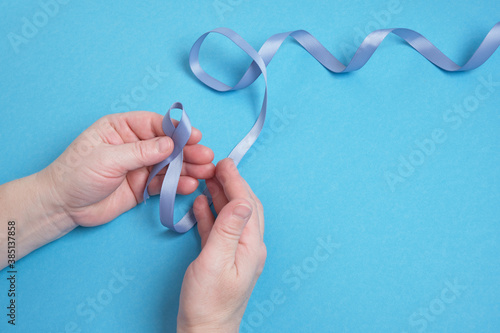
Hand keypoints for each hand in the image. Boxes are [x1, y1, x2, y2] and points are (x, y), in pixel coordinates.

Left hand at [40, 111, 214, 226]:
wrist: (63, 206)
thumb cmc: (76, 174)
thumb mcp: (108, 158)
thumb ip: (141, 152)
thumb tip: (170, 144)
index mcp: (122, 128)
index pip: (155, 124)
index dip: (176, 130)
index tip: (194, 136)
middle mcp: (134, 145)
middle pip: (167, 144)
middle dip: (187, 150)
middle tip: (206, 156)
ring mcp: (140, 166)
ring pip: (170, 164)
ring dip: (188, 168)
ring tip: (206, 172)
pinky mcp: (142, 186)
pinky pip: (164, 183)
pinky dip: (178, 184)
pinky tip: (190, 185)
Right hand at [177, 158, 265, 332]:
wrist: (205, 331)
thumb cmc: (208, 302)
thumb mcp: (215, 262)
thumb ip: (228, 229)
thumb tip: (242, 200)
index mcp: (251, 245)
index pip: (246, 204)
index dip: (236, 181)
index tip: (224, 163)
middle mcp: (249, 246)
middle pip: (244, 206)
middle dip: (232, 183)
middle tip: (217, 165)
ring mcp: (237, 252)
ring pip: (232, 215)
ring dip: (222, 195)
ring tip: (209, 179)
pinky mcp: (223, 257)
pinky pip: (220, 229)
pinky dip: (212, 213)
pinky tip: (203, 203)